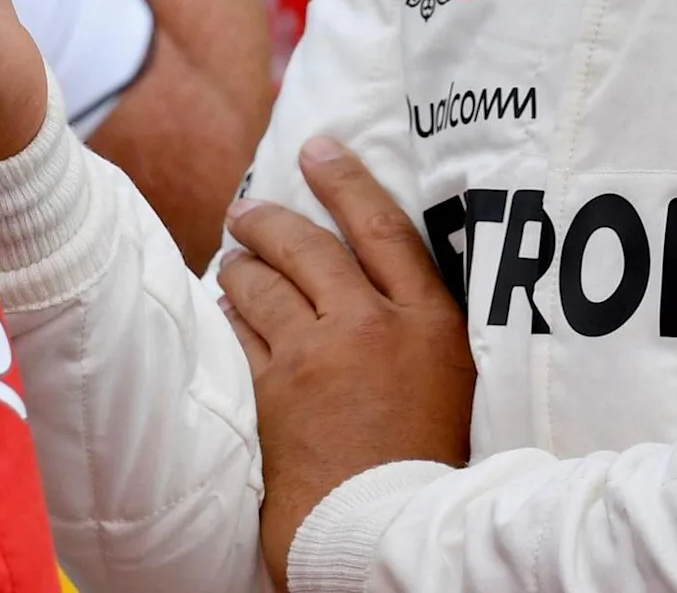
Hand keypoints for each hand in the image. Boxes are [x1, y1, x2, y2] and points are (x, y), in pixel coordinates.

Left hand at [221, 137, 475, 586]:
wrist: (388, 529)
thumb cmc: (431, 464)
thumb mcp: (452, 383)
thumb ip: (420, 327)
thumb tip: (379, 280)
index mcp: (430, 323)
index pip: (383, 227)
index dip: (346, 180)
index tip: (318, 148)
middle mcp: (372, 328)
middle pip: (308, 246)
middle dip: (270, 219)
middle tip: (248, 210)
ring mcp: (317, 358)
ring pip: (262, 284)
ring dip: (240, 266)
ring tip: (231, 262)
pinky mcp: (274, 392)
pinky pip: (239, 334)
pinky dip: (229, 317)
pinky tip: (224, 311)